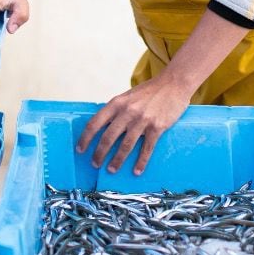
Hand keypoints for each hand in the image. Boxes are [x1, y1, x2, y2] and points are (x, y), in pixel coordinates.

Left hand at [76, 74, 191, 175]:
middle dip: (99, 154)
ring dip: (117, 160)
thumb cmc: (149, 91)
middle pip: (108, 137)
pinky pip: (146, 148)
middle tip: (95, 164)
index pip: (95, 123)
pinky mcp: (157, 127)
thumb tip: (103, 128)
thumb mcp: (127, 96)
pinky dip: (141, 162)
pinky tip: (137, 171)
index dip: (85, 138)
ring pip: (125, 146)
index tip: (80, 149)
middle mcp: (127, 112)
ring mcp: (142, 120)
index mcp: (117, 103)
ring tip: (111, 169)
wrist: (173, 83)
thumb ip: (116, 110)